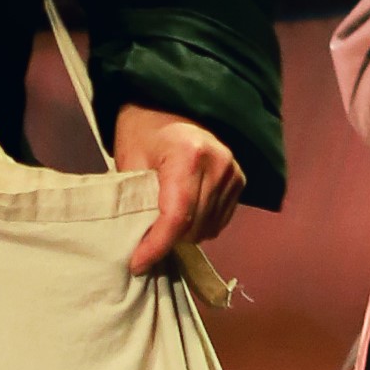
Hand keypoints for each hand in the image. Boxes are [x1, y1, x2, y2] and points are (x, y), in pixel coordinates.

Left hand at [113, 105, 245, 277]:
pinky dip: (199, 226)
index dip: (156, 246)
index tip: (137, 263)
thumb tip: (137, 243)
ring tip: (162, 223)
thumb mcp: (129, 162)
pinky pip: (219, 222)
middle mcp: (219, 165)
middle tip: (143, 241)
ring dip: (184, 235)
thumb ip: (136, 201)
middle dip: (167, 241)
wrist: (169, 106)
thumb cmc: (142, 132)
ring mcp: (233, 173)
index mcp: (189, 156)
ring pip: (208, 229)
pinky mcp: (240, 181)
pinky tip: (183, 215)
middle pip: (194, 227)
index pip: (177, 216)